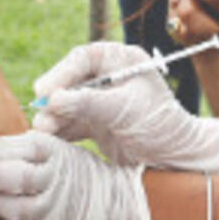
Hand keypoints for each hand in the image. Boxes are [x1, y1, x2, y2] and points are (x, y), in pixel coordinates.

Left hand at [0, 130, 153, 219]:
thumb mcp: (48, 142)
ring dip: (0, 206)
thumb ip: (20, 139)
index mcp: (52, 150)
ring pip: (21, 210)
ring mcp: (56, 207)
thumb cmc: (54, 165)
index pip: (26, 146)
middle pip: (22, 178)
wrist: (100, 199)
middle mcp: (56, 178)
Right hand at [32, 41, 218, 172]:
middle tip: (41, 115)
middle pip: (70, 82)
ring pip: (67, 105)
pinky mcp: (97, 125)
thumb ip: (88, 102)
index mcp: (122, 61)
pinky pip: (72, 124)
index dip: (61, 73)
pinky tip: (49, 141)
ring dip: (53, 117)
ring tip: (42, 131)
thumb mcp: (124, 109)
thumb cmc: (159, 125)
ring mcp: (102, 102)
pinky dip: (60, 132)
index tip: (44, 91)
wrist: (177, 161)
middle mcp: (110, 78)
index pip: (83, 58)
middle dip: (54, 100)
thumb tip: (52, 99)